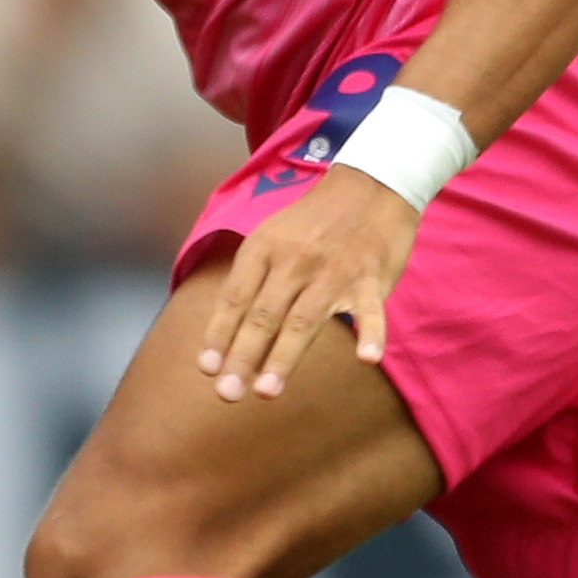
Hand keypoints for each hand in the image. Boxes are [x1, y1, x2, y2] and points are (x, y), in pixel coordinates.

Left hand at [193, 166, 419, 402]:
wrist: (371, 184)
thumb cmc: (313, 221)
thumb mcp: (271, 236)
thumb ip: (253, 281)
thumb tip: (227, 333)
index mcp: (264, 249)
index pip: (235, 298)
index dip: (219, 334)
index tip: (206, 369)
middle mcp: (294, 260)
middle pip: (264, 315)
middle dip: (243, 356)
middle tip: (227, 393)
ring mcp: (334, 271)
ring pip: (304, 320)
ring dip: (283, 357)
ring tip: (265, 391)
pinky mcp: (371, 278)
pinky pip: (371, 310)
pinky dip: (371, 334)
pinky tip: (367, 359)